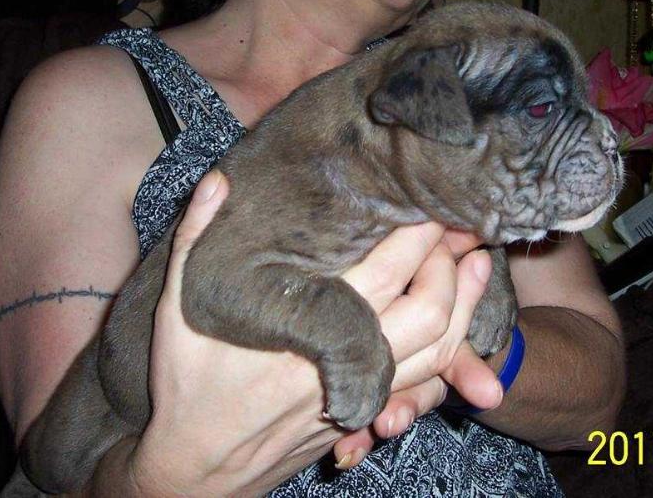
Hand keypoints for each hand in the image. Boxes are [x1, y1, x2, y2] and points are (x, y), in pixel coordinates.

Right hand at [119, 171, 500, 496]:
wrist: (196, 472)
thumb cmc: (185, 390)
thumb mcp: (175, 314)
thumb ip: (194, 244)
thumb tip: (217, 183)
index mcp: (302, 332)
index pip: (381, 274)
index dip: (415, 236)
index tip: (428, 202)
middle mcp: (342, 365)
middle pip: (425, 311)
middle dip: (448, 262)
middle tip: (455, 225)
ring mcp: (359, 396)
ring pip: (438, 352)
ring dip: (463, 304)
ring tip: (477, 263)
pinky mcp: (364, 414)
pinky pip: (425, 383)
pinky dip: (451, 349)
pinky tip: (457, 321)